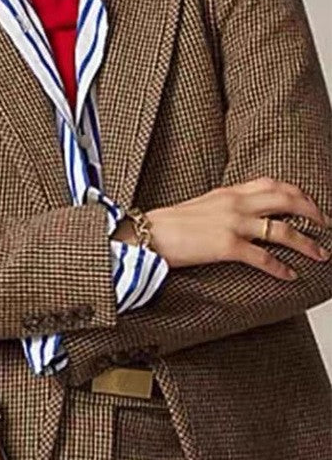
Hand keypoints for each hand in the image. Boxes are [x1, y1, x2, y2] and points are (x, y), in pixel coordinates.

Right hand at [113, 177, 331, 279]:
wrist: (145, 234)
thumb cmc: (164, 226)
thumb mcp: (199, 208)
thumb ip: (221, 208)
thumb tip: (237, 219)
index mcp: (228, 192)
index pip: (272, 184)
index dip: (296, 193)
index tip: (309, 203)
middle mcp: (235, 203)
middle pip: (286, 200)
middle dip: (312, 211)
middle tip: (326, 223)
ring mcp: (232, 224)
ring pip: (282, 230)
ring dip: (306, 242)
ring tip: (321, 253)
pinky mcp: (225, 246)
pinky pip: (262, 257)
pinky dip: (280, 267)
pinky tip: (291, 275)